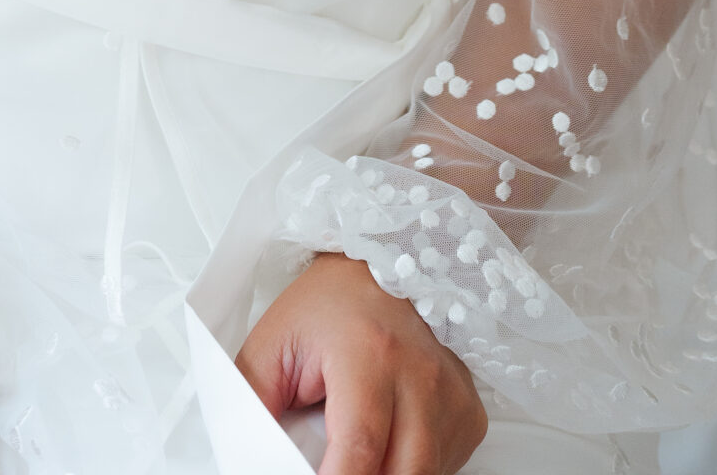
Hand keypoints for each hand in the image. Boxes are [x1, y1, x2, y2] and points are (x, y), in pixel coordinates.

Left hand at [237, 253, 486, 474]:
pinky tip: (387, 444)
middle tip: (332, 465)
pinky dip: (410, 467)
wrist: (382, 263)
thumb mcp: (274, 342)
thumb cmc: (329, 303)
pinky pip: (443, 466)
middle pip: (400, 473)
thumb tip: (248, 451)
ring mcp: (451, 396)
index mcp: (369, 355)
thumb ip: (253, 399)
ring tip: (354, 454)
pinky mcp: (468, 412)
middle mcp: (420, 376)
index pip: (360, 448)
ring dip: (386, 473)